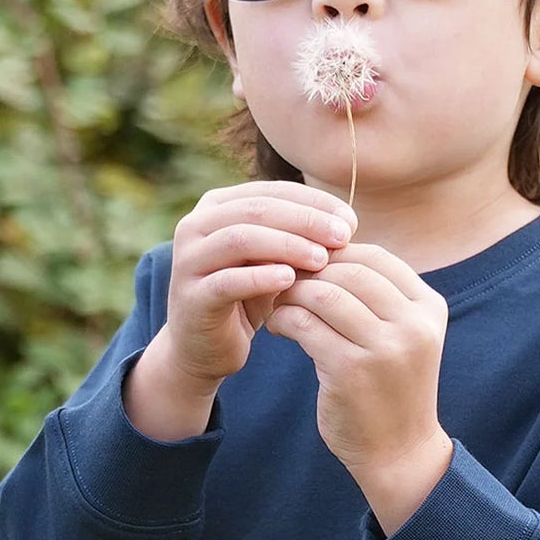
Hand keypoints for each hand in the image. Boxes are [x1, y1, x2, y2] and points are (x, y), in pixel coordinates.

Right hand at [159, 181, 359, 388]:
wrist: (204, 347)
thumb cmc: (246, 297)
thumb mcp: (273, 260)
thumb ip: (299, 237)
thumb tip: (347, 223)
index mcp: (217, 206)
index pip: (272, 191)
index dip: (314, 203)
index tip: (351, 221)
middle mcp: (195, 225)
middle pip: (256, 209)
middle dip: (305, 221)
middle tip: (342, 237)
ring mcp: (188, 260)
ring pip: (240, 239)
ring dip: (286, 245)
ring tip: (321, 259)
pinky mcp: (191, 296)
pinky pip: (227, 281)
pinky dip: (261, 277)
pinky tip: (291, 280)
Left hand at [264, 242, 450, 484]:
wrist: (399, 453)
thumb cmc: (391, 389)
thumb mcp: (402, 336)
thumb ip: (378, 296)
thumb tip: (324, 249)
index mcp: (428, 308)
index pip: (376, 256)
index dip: (335, 254)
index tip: (309, 267)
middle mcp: (413, 324)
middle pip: (348, 270)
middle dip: (310, 271)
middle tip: (284, 282)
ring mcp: (385, 348)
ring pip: (324, 293)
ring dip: (292, 293)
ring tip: (280, 304)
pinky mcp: (351, 370)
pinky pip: (305, 324)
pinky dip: (284, 319)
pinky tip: (278, 327)